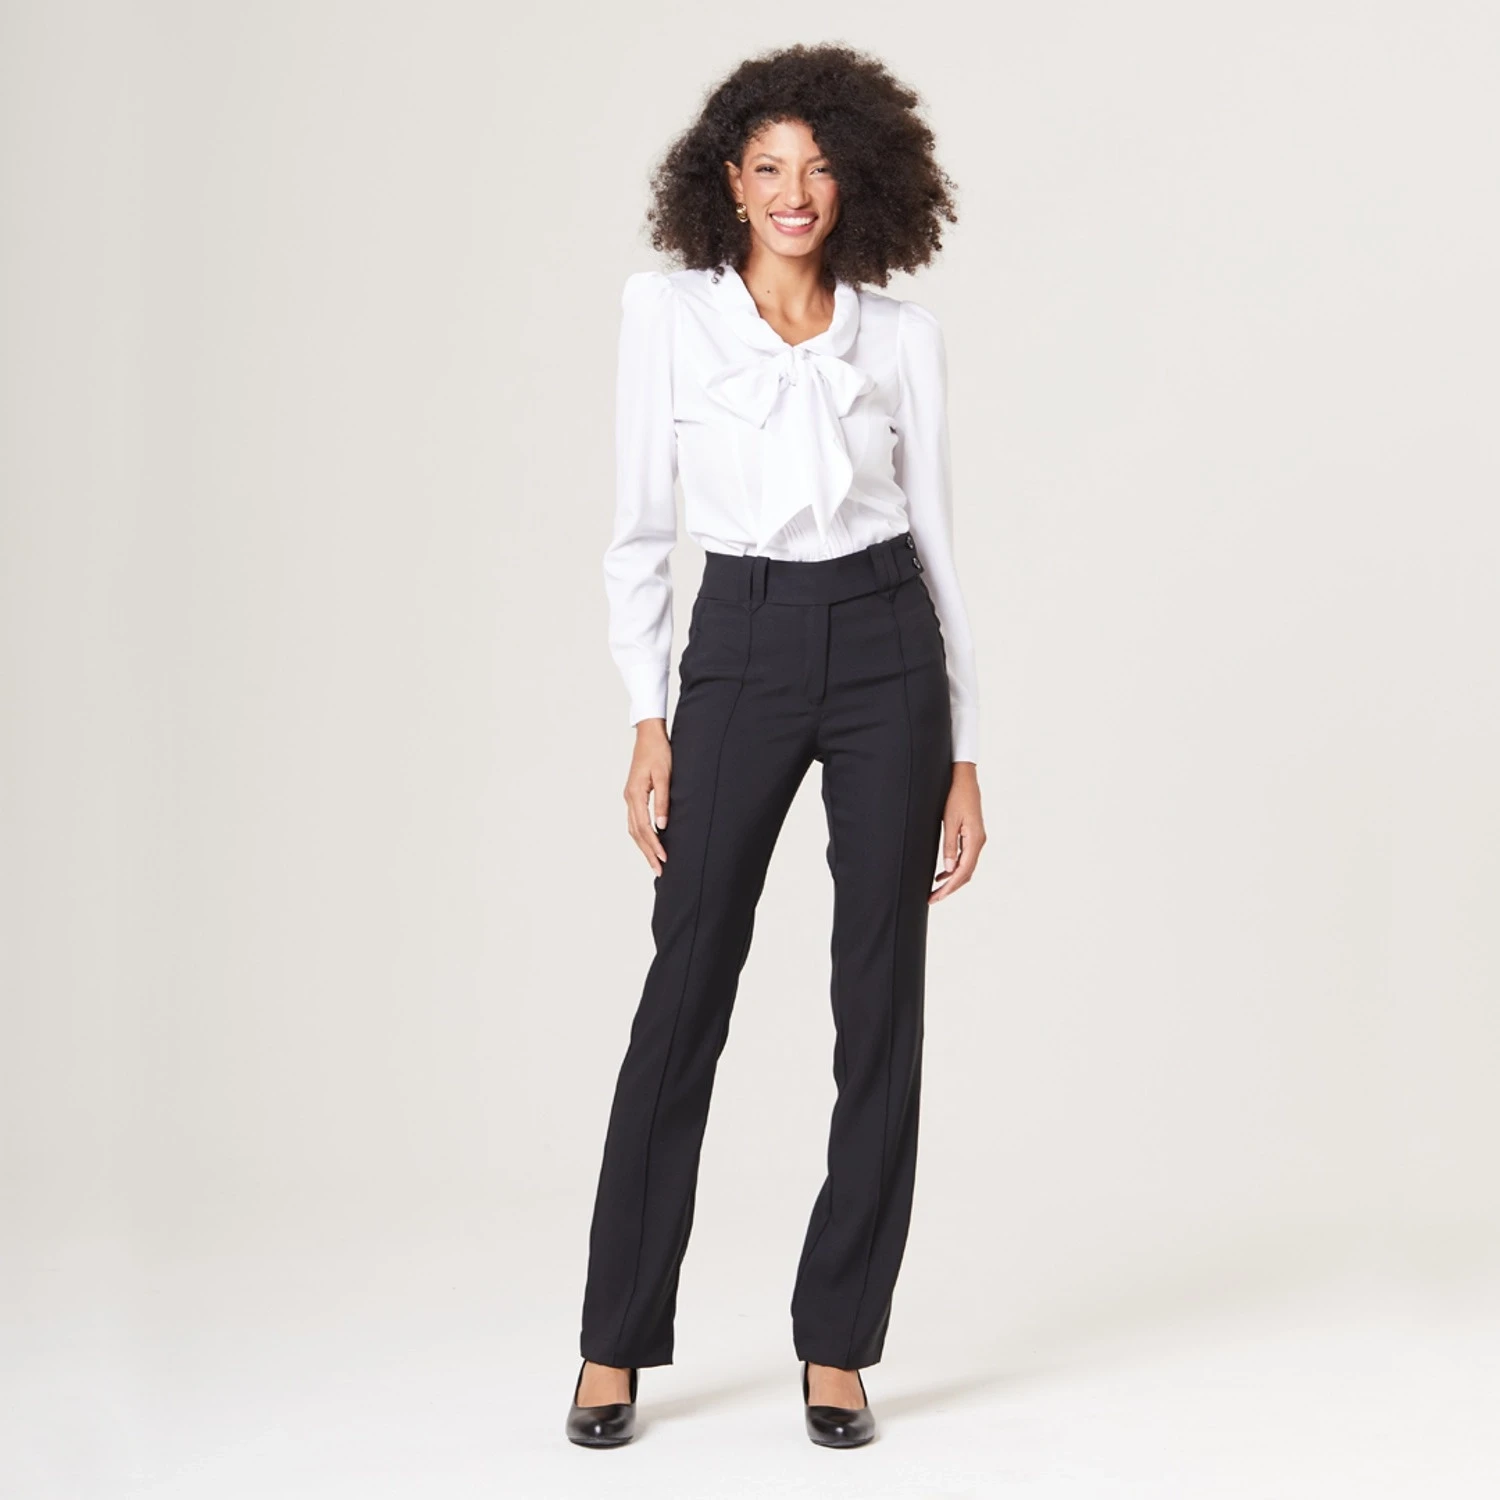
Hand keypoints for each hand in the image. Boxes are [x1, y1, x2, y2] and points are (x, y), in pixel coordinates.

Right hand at [624, 719, 671, 873]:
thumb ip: (663, 802)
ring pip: (634, 829)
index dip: (654, 846)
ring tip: (655, 862)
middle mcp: (629, 798)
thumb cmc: (659, 752)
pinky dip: (641, 835)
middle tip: (659, 870)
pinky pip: (635, 821)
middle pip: (636, 833)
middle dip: (647, 853)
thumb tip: (662, 826)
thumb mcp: (665, 776)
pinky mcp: (633, 795)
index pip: (644, 828)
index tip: (664, 859)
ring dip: (643, 847)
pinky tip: (650, 842)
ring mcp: (629, 797)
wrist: (649, 735)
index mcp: (636, 794)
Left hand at [931, 761, 984, 902]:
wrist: (964, 779)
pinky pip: (965, 858)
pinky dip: (954, 869)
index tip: (936, 897)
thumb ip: (949, 846)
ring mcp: (976, 839)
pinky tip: (942, 874)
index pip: (963, 872)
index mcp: (975, 840)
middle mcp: (978, 842)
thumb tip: (949, 870)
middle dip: (949, 888)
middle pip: (966, 874)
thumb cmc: (956, 796)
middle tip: (932, 899)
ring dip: (951, 880)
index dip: (949, 888)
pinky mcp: (972, 836)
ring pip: (966, 868)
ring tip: (935, 890)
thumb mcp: (949, 821)